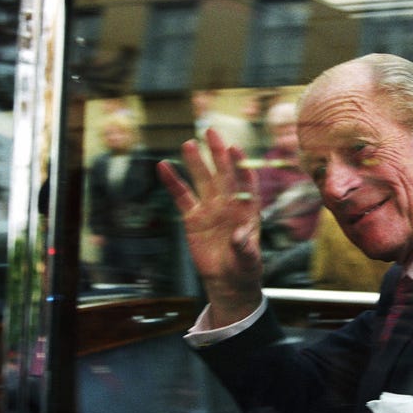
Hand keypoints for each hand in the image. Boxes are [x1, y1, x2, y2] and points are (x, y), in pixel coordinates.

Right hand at [157, 129, 262, 325]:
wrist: (227, 280)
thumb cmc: (244, 268)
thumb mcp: (249, 261)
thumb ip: (245, 248)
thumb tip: (239, 236)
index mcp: (247, 210)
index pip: (246, 183)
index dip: (241, 166)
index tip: (236, 150)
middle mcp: (229, 204)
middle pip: (223, 175)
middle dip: (218, 154)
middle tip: (211, 132)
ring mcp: (210, 208)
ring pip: (202, 180)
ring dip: (196, 162)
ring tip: (188, 144)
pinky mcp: (192, 217)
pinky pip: (181, 196)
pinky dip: (172, 182)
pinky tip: (163, 166)